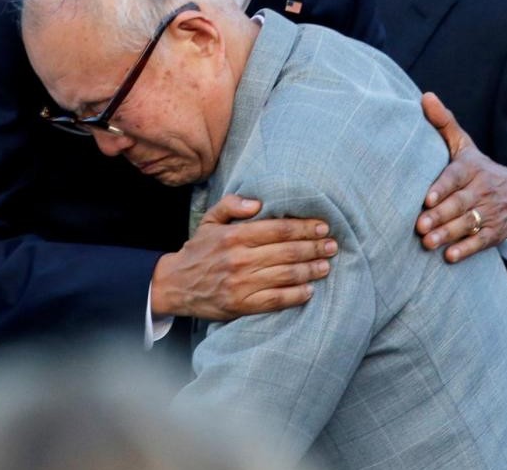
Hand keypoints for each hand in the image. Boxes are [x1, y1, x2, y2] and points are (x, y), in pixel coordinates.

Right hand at [151, 194, 337, 320]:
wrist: (174, 285)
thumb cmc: (198, 250)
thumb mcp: (210, 220)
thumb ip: (232, 205)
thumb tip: (258, 202)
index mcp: (235, 235)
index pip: (278, 229)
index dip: (304, 227)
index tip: (323, 226)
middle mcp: (240, 259)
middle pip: (287, 252)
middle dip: (314, 247)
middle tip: (332, 245)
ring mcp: (241, 283)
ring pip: (285, 275)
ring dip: (310, 270)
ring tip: (326, 265)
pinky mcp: (241, 305)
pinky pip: (275, 300)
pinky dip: (295, 295)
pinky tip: (309, 290)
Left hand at [415, 92, 506, 262]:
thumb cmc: (476, 168)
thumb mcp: (463, 145)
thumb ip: (444, 123)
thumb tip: (425, 96)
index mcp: (471, 168)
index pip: (456, 177)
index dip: (442, 188)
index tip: (426, 198)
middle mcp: (482, 189)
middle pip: (460, 203)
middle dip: (440, 215)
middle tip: (420, 226)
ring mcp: (490, 211)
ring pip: (469, 223)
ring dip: (448, 234)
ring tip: (428, 243)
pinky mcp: (495, 231)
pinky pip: (481, 241)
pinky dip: (466, 249)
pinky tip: (450, 257)